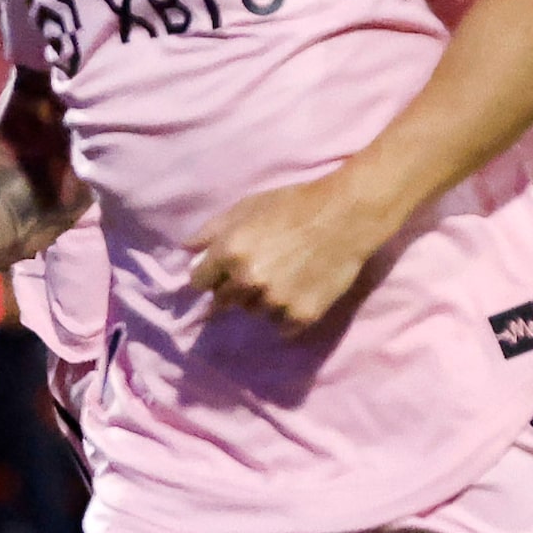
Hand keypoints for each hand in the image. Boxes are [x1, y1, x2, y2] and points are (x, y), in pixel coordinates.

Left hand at [188, 174, 398, 331]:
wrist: (346, 216)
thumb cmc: (294, 205)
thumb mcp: (247, 206)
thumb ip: (211, 230)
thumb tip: (185, 250)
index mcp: (229, 253)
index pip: (198, 281)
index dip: (209, 276)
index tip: (220, 273)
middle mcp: (247, 281)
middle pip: (223, 301)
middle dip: (233, 289)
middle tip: (257, 273)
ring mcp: (274, 302)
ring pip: (253, 314)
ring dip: (261, 302)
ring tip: (282, 280)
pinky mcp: (300, 317)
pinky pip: (281, 328)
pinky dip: (286, 316)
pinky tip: (298, 294)